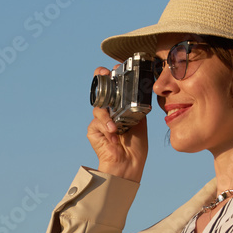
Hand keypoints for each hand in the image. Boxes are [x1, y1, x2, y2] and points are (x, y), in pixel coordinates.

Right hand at [87, 67, 147, 182]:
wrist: (130, 164)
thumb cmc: (136, 146)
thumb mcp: (140, 121)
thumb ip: (136, 105)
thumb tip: (138, 89)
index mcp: (120, 108)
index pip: (114, 89)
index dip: (112, 77)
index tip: (114, 68)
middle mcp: (109, 113)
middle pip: (102, 92)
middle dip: (101, 80)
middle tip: (103, 73)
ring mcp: (100, 121)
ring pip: (99, 108)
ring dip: (107, 116)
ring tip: (116, 127)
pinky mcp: (93, 131)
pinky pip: (97, 123)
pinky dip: (106, 128)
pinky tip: (113, 136)